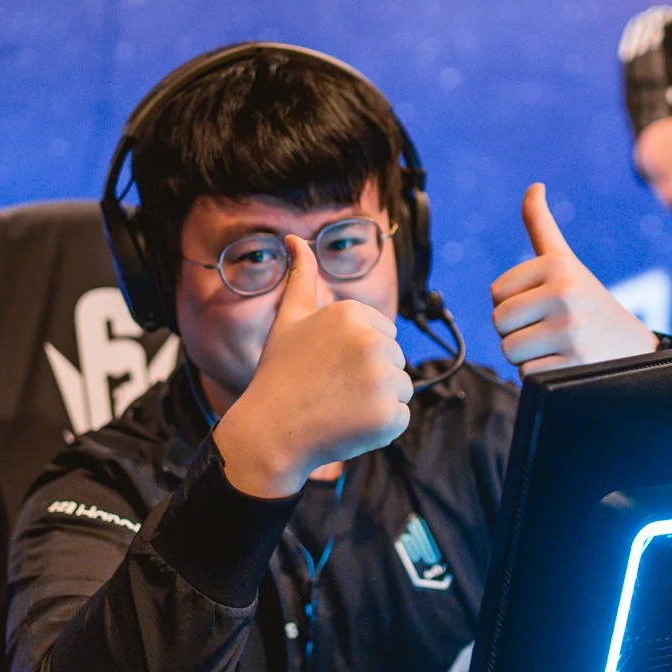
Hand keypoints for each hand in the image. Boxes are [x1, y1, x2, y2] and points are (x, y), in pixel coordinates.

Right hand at [212, 235, 412, 497]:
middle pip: (394, 359)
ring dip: (377, 401)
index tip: (328, 365)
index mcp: (351, 313)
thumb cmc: (279, 374)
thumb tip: (296, 239)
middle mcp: (371, 341)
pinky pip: (400, 417)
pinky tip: (347, 425)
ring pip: (400, 387)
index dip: (357, 354)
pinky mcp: (390, 415)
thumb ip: (301, 277)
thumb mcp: (289, 319)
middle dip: (369, 376)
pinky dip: (379, 427)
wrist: (271, 432)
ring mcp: (383, 379)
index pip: (383, 333)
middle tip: (331, 388)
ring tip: (339, 406)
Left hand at [491, 183, 658, 375]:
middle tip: (547, 328)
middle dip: (516, 331)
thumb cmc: (589, 304)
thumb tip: (534, 187)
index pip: (496, 293)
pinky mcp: (571, 364)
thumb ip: (541, 226)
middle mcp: (564, 293)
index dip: (513, 304)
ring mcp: (569, 330)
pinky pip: (526, 375)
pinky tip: (564, 363)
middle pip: (499, 321)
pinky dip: (540, 375)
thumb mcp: (567, 262)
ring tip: (556, 346)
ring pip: (509, 350)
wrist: (634, 349)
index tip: (541, 304)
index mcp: (558, 265)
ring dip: (527, 355)